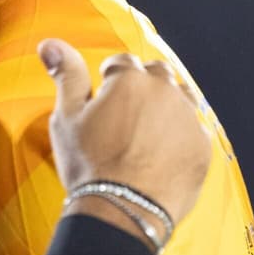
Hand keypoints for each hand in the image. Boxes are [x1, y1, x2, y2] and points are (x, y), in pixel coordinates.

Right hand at [37, 38, 210, 229]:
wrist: (123, 211)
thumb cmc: (90, 163)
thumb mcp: (67, 117)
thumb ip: (66, 75)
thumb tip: (50, 43)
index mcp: (130, 80)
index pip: (121, 61)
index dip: (109, 77)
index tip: (103, 98)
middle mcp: (165, 91)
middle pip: (157, 73)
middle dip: (142, 84)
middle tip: (125, 112)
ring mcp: (188, 118)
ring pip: (181, 96)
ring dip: (165, 103)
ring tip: (146, 129)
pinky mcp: (202, 146)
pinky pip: (194, 127)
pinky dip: (180, 132)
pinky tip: (162, 151)